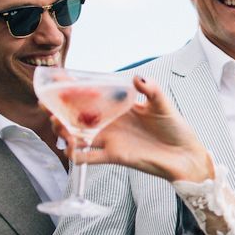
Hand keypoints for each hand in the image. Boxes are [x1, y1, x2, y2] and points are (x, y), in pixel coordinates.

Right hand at [51, 76, 213, 182]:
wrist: (185, 155)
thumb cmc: (176, 128)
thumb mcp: (163, 104)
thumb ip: (151, 90)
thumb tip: (137, 77)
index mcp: (119, 107)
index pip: (92, 95)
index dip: (73, 88)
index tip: (58, 78)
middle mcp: (111, 123)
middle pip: (77, 116)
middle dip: (59, 111)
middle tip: (50, 107)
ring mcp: (111, 140)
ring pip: (78, 136)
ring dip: (64, 131)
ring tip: (59, 125)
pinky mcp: (115, 156)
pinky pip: (89, 157)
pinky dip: (77, 155)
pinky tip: (70, 150)